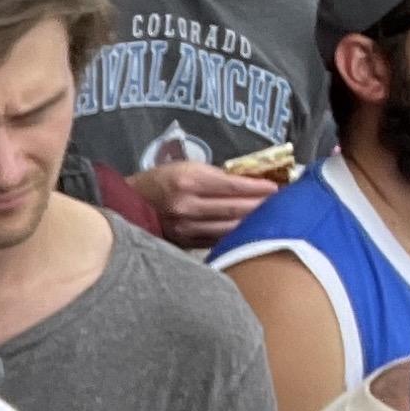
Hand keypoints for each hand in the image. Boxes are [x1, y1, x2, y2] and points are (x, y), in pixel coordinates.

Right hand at [135, 157, 277, 246]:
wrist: (128, 205)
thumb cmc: (160, 182)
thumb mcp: (186, 167)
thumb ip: (216, 176)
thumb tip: (251, 182)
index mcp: (189, 180)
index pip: (234, 186)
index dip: (260, 188)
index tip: (278, 188)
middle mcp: (188, 205)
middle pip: (236, 209)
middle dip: (262, 206)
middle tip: (282, 203)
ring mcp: (186, 227)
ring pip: (230, 228)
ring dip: (253, 223)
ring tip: (269, 218)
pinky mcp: (185, 242)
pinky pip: (218, 240)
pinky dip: (236, 235)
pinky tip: (247, 231)